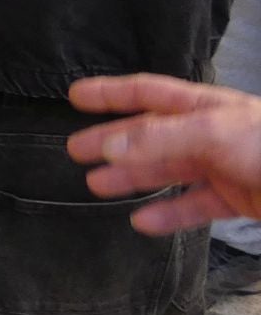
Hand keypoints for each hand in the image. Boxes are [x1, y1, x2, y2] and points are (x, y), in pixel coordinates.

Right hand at [66, 75, 260, 232]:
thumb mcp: (215, 133)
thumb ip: (161, 139)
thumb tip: (109, 145)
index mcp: (205, 107)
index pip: (148, 93)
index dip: (111, 93)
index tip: (76, 96)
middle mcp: (210, 134)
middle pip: (151, 135)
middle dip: (113, 141)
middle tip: (76, 151)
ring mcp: (224, 167)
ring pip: (168, 171)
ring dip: (133, 178)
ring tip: (96, 186)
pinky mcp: (238, 200)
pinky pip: (195, 206)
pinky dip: (168, 214)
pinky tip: (143, 221)